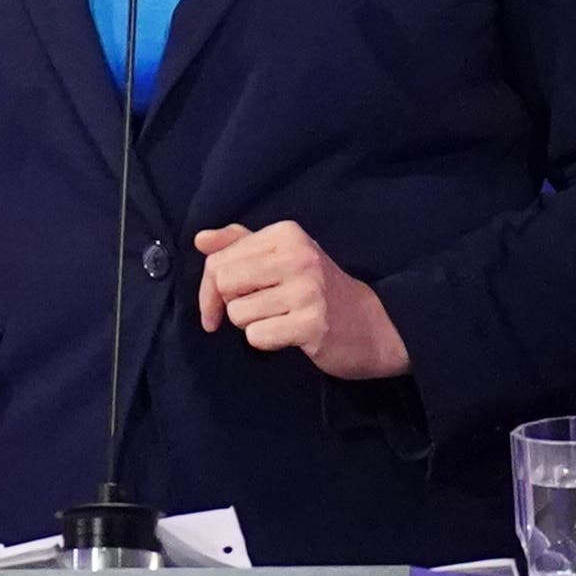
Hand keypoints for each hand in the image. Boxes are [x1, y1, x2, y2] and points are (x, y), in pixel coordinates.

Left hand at [195, 222, 409, 379]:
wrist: (375, 326)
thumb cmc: (319, 290)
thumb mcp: (283, 255)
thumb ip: (240, 243)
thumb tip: (200, 239)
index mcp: (287, 234)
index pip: (218, 258)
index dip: (208, 287)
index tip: (215, 304)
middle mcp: (298, 256)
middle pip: (223, 283)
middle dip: (229, 304)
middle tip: (254, 310)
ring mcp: (307, 290)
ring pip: (238, 313)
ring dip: (251, 324)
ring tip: (279, 319)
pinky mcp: (312, 324)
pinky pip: (257, 336)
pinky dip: (266, 341)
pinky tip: (288, 335)